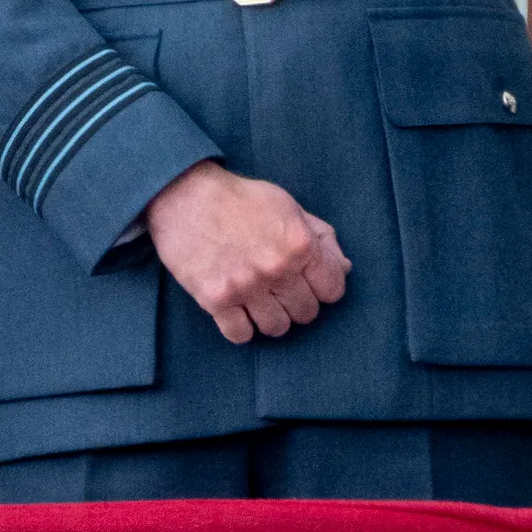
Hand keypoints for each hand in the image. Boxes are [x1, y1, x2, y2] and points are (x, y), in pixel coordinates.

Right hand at [145, 161, 350, 344]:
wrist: (186, 197)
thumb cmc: (242, 199)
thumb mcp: (290, 207)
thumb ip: (321, 238)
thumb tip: (344, 268)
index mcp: (301, 244)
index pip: (333, 290)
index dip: (324, 288)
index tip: (310, 283)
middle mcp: (277, 269)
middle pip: (306, 313)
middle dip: (298, 303)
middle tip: (282, 292)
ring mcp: (246, 287)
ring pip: (276, 328)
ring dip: (272, 318)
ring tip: (261, 302)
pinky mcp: (215, 299)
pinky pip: (240, 335)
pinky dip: (242, 328)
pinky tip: (238, 312)